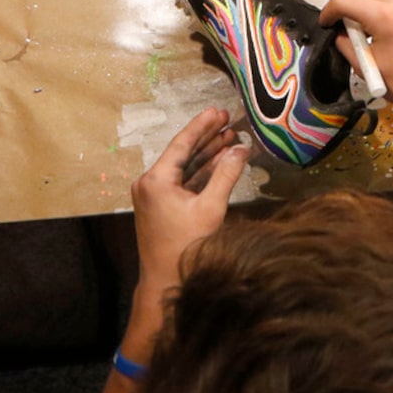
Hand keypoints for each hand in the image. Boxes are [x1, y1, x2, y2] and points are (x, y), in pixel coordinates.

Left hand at [125, 107, 248, 354]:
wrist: (165, 281)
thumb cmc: (186, 246)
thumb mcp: (211, 207)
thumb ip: (226, 175)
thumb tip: (242, 150)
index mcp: (156, 179)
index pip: (182, 143)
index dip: (202, 126)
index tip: (218, 111)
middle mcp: (150, 183)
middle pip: (183, 152)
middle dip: (207, 137)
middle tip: (228, 120)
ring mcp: (154, 195)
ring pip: (184, 167)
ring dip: (207, 154)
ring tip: (231, 138)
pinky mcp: (161, 206)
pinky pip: (183, 182)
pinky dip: (201, 173)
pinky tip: (221, 162)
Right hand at [319, 0, 392, 131]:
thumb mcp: (368, 67)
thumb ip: (347, 44)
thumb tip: (340, 32)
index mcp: (386, 17)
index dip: (330, 10)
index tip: (326, 22)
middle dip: (352, 10)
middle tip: (351, 32)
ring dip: (372, 10)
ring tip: (375, 35)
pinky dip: (392, 12)